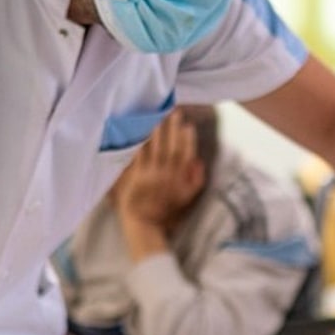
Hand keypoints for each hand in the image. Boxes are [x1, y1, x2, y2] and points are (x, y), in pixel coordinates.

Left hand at [113, 111, 204, 231]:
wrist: (144, 223)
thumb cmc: (166, 210)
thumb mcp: (188, 197)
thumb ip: (196, 179)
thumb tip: (199, 160)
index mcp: (179, 179)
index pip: (186, 155)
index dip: (188, 140)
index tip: (188, 126)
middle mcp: (166, 175)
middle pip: (171, 148)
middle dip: (172, 129)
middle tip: (173, 112)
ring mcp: (150, 175)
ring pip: (155, 149)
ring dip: (157, 132)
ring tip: (158, 116)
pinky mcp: (135, 176)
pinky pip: (138, 157)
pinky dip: (140, 144)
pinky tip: (140, 132)